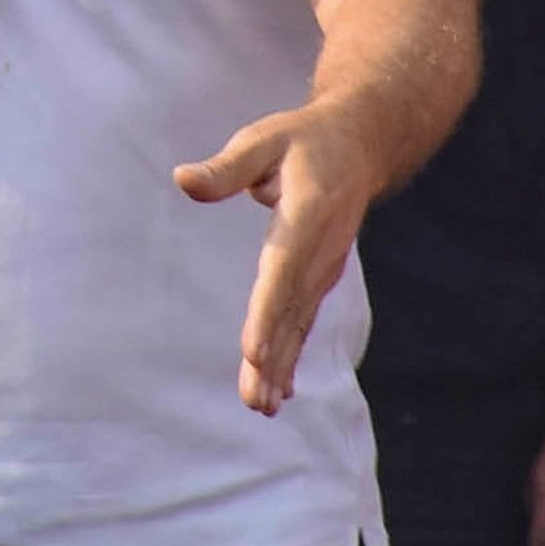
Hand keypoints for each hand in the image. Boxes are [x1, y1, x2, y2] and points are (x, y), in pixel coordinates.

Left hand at [176, 97, 390, 415]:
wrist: (361, 145)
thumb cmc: (303, 140)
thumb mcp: (263, 139)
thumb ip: (226, 168)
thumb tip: (183, 181)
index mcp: (308, 213)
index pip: (283, 270)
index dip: (267, 313)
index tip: (253, 351)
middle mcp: (322, 249)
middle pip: (292, 311)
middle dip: (273, 359)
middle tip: (255, 401)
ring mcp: (325, 267)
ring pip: (299, 324)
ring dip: (281, 367)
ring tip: (262, 407)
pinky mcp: (320, 277)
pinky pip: (304, 321)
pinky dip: (292, 355)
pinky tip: (281, 390)